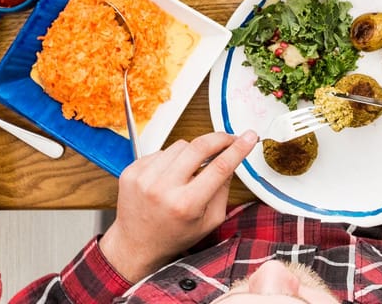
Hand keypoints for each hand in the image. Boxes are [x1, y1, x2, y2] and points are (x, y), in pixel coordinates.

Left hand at [100, 131, 256, 281]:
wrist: (136, 244)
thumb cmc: (174, 236)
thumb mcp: (209, 221)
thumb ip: (223, 190)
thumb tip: (231, 160)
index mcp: (186, 205)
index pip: (219, 167)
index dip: (238, 149)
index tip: (249, 137)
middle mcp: (163, 189)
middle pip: (199, 147)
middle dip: (219, 138)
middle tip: (228, 139)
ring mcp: (144, 178)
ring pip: (180, 145)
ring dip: (192, 152)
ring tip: (190, 170)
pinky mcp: (132, 171)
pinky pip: (161, 151)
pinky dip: (171, 159)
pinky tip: (170, 175)